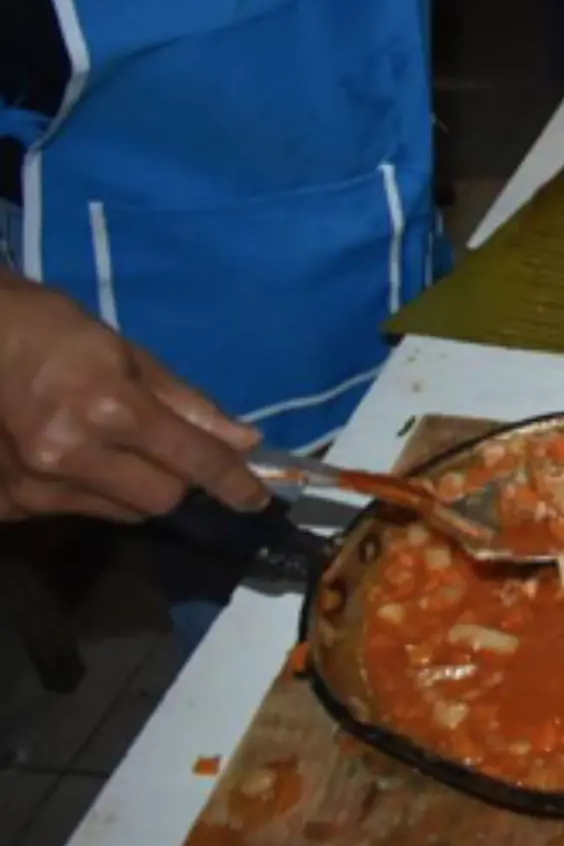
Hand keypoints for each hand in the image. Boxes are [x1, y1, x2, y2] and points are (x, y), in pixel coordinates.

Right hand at [0, 277, 265, 521]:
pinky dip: (90, 493)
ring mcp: (32, 486)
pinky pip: (75, 512)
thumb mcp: (129, 354)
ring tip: (112, 449)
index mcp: (108, 409)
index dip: (232, 481)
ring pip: (120, 512)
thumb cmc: (53, 332)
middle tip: (170, 454)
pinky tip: (72, 460)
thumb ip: (189, 404)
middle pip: (160, 500)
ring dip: (134, 489)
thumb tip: (244, 441)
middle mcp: (70, 456)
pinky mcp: (7, 504)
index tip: (258, 498)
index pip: (192, 460)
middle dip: (179, 482)